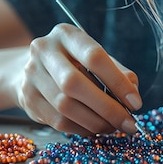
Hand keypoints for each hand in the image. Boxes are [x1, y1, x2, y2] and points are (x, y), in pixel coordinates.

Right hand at [17, 23, 140, 135]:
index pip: (94, 56)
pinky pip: (58, 121)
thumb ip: (118, 73)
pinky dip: (82, 129)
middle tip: (128, 123)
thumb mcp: (95, 58)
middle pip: (74, 84)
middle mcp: (44, 51)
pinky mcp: (27, 98)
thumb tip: (133, 99)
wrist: (30, 68)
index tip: (135, 103)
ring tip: (113, 127)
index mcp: (66, 34)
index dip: (117, 82)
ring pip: (65, 106)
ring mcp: (31, 75)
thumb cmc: (74, 63)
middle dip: (107, 108)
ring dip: (95, 122)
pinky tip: (95, 128)